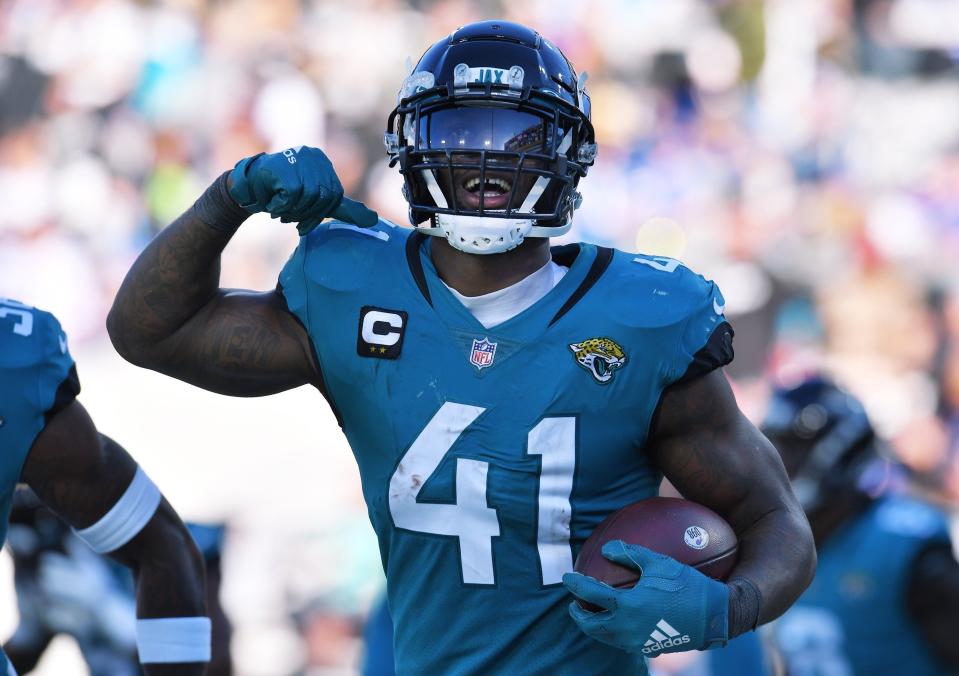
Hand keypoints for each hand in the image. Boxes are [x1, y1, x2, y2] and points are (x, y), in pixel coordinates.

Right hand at [228, 146, 377, 234]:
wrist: (246, 188)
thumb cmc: (281, 193)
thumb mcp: (317, 202)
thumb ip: (343, 209)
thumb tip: (375, 220)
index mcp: (323, 162)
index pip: (334, 196)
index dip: (319, 213)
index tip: (303, 222)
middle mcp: (312, 156)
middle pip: (323, 197)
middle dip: (305, 213)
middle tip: (289, 216)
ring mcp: (297, 158)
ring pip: (308, 196)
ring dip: (292, 211)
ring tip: (280, 209)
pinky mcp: (282, 165)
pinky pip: (291, 194)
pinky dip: (281, 206)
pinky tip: (272, 203)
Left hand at [562, 541, 728, 654]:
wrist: (714, 617)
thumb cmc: (687, 586)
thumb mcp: (659, 563)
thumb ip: (630, 554)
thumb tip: (606, 549)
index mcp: (628, 606)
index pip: (591, 594)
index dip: (575, 584)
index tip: (566, 576)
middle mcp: (628, 628)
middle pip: (591, 625)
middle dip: (578, 614)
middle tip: (574, 603)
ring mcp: (638, 642)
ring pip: (605, 637)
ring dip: (593, 626)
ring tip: (590, 613)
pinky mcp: (649, 648)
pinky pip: (621, 642)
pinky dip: (610, 633)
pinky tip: (616, 622)